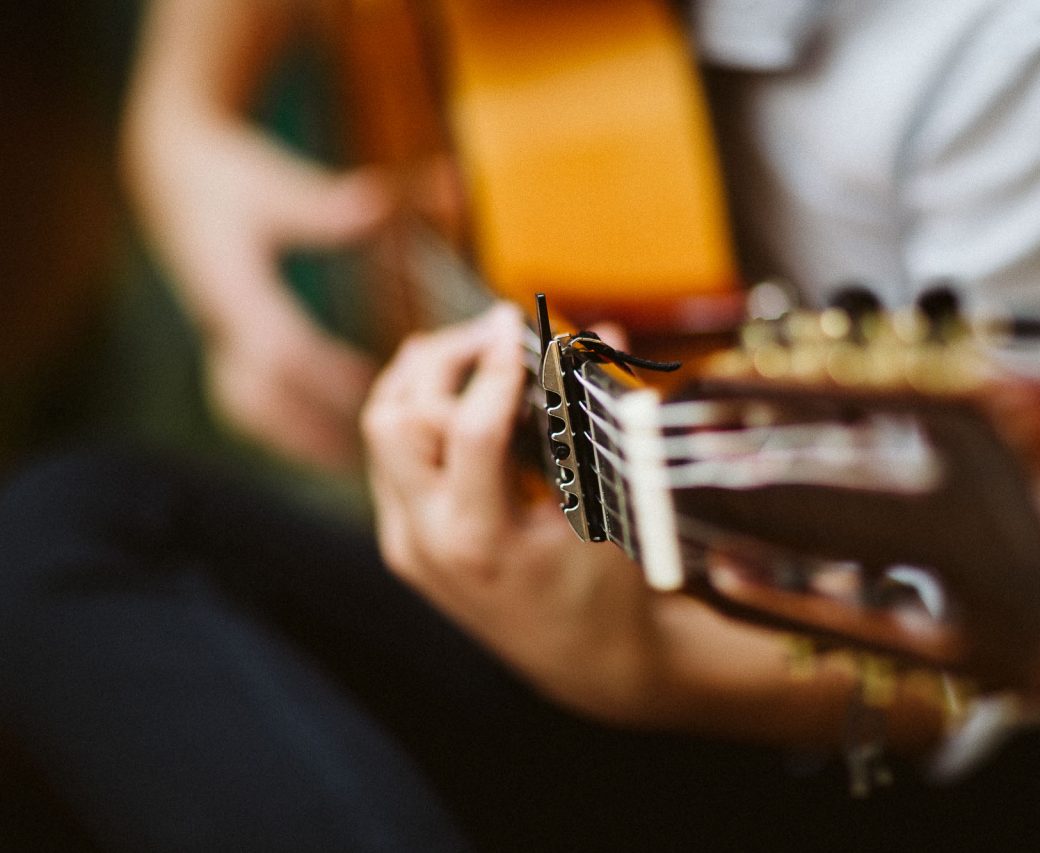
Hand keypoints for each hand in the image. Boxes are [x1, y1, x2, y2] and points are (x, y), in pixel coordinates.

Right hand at [129, 118, 389, 470]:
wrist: (169, 170)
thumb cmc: (229, 174)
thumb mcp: (276, 183)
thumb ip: (327, 204)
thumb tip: (378, 200)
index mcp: (232, 287)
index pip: (279, 348)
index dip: (326, 377)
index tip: (374, 394)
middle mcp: (218, 319)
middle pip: (258, 397)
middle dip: (309, 432)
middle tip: (365, 461)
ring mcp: (213, 332)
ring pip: (245, 405)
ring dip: (293, 438)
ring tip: (347, 466)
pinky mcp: (217, 337)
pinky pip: (241, 397)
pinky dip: (278, 425)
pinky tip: (314, 445)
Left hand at [362, 305, 869, 745]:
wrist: (584, 662)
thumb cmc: (610, 587)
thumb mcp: (608, 504)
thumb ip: (598, 417)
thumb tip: (604, 331)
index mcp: (481, 542)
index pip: (471, 429)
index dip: (495, 367)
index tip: (516, 324)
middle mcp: (426, 543)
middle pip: (396, 419)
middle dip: (441, 360)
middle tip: (494, 333)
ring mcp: (404, 544)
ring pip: (381, 430)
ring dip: (421, 380)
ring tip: (476, 353)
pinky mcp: (400, 541)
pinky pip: (390, 456)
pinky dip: (420, 413)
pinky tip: (466, 396)